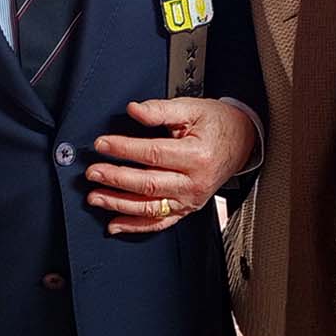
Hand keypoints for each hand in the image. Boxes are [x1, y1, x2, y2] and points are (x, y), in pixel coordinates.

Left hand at [85, 98, 256, 233]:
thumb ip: (160, 110)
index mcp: (197, 155)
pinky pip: (160, 223)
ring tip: (96, 197)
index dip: (124, 149)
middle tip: (92, 172)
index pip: (152, 154)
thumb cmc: (217, 124)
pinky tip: (115, 224)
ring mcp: (191, 199)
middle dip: (115, 178)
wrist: (243, 141)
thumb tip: (134, 110)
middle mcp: (195, 182)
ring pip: (149, 207)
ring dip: (119, 204)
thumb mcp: (192, 108)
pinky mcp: (187, 209)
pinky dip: (136, 226)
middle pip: (148, 183)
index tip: (102, 144)